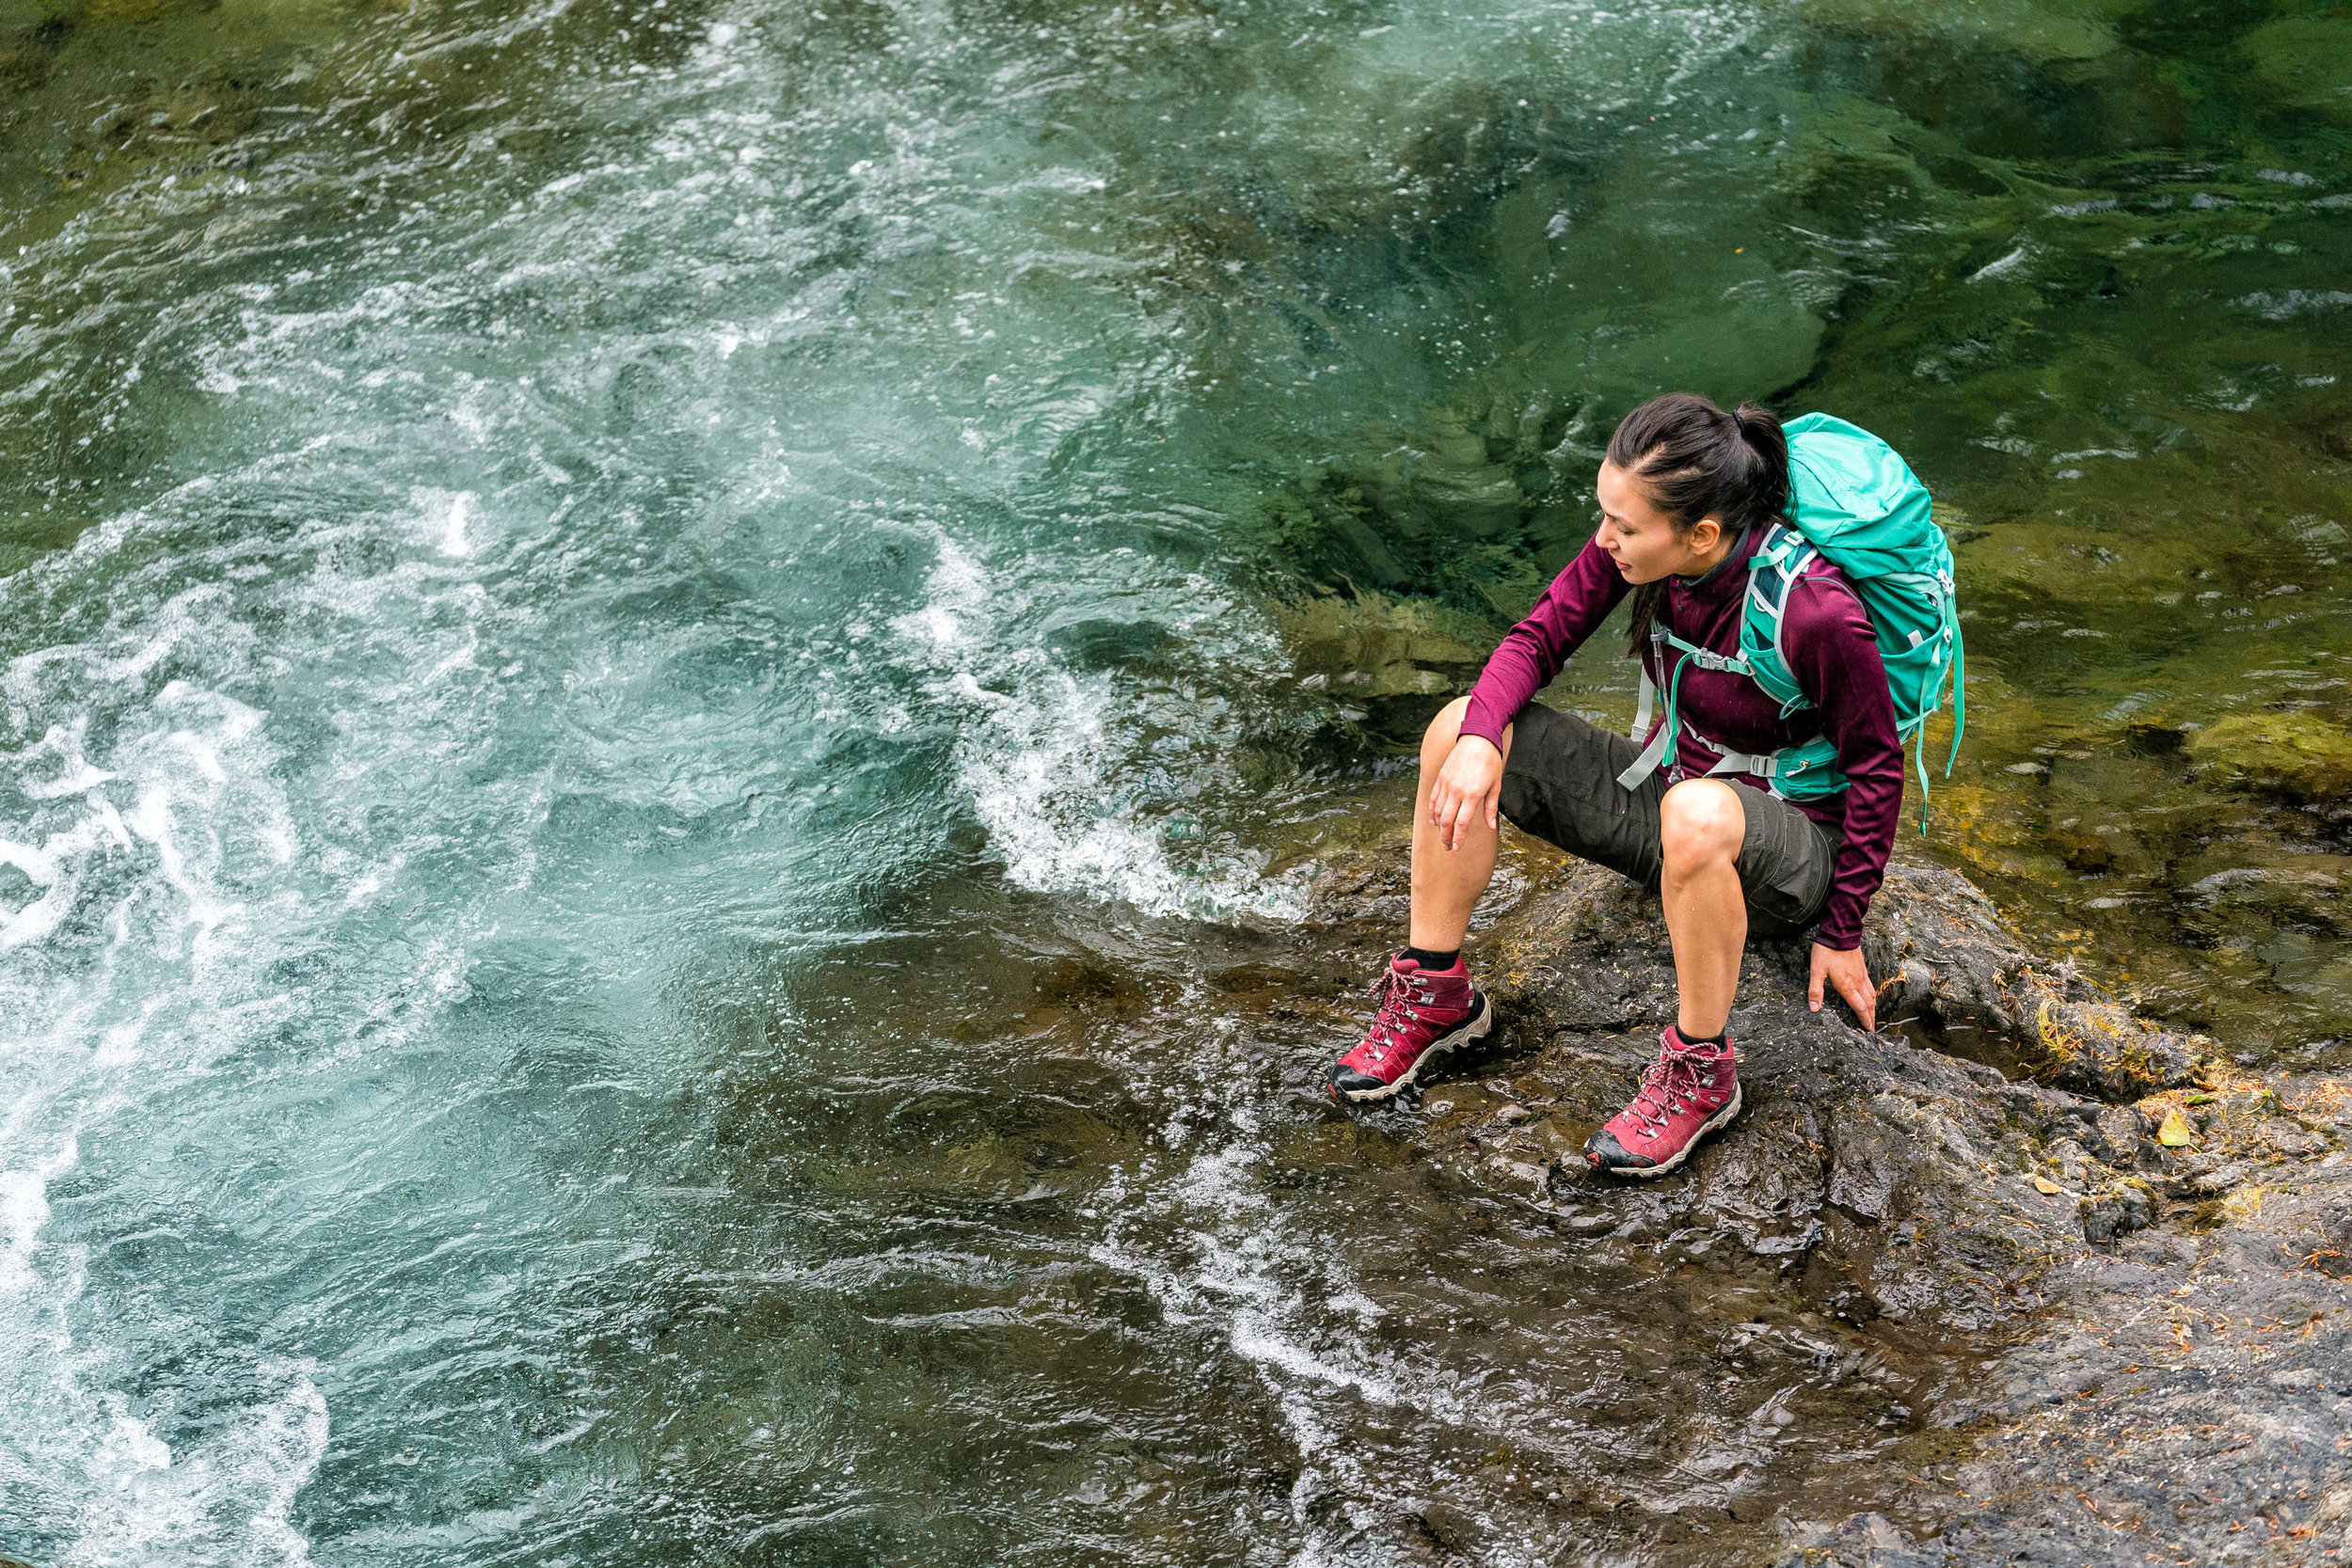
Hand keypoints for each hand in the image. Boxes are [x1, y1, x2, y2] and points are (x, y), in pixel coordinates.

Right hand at [1427, 735, 1503, 851]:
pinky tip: (1434, 820)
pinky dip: (1432, 811)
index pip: (1462, 822)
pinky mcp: (1441, 778)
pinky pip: (1433, 798)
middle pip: (1447, 820)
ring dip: (1439, 826)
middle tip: (1447, 847)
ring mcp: (1446, 784)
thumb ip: (1490, 807)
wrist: (1478, 739)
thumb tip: (1491, 826)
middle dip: (1446, 836)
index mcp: (1472, 794)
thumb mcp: (1496, 785)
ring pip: (1437, 811)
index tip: (1456, 848)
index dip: (1458, 838)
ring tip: (1442, 835)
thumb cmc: (1490, 762)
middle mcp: (1457, 791)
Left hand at [1808, 942, 1876, 1030]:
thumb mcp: (1816, 971)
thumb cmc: (1827, 951)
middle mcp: (1857, 982)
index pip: (1859, 1007)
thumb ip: (1815, 991)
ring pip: (1871, 994)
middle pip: (1868, 1003)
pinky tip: (1870, 995)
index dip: (1864, 1020)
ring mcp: (1862, 974)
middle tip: (1872, 1028)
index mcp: (1847, 986)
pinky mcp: (1862, 968)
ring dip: (1873, 1007)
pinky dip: (1872, 995)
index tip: (1868, 1030)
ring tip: (1873, 1015)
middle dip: (1871, 1017)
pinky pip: (1870, 985)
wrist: (1841, 932)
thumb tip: (1814, 1008)